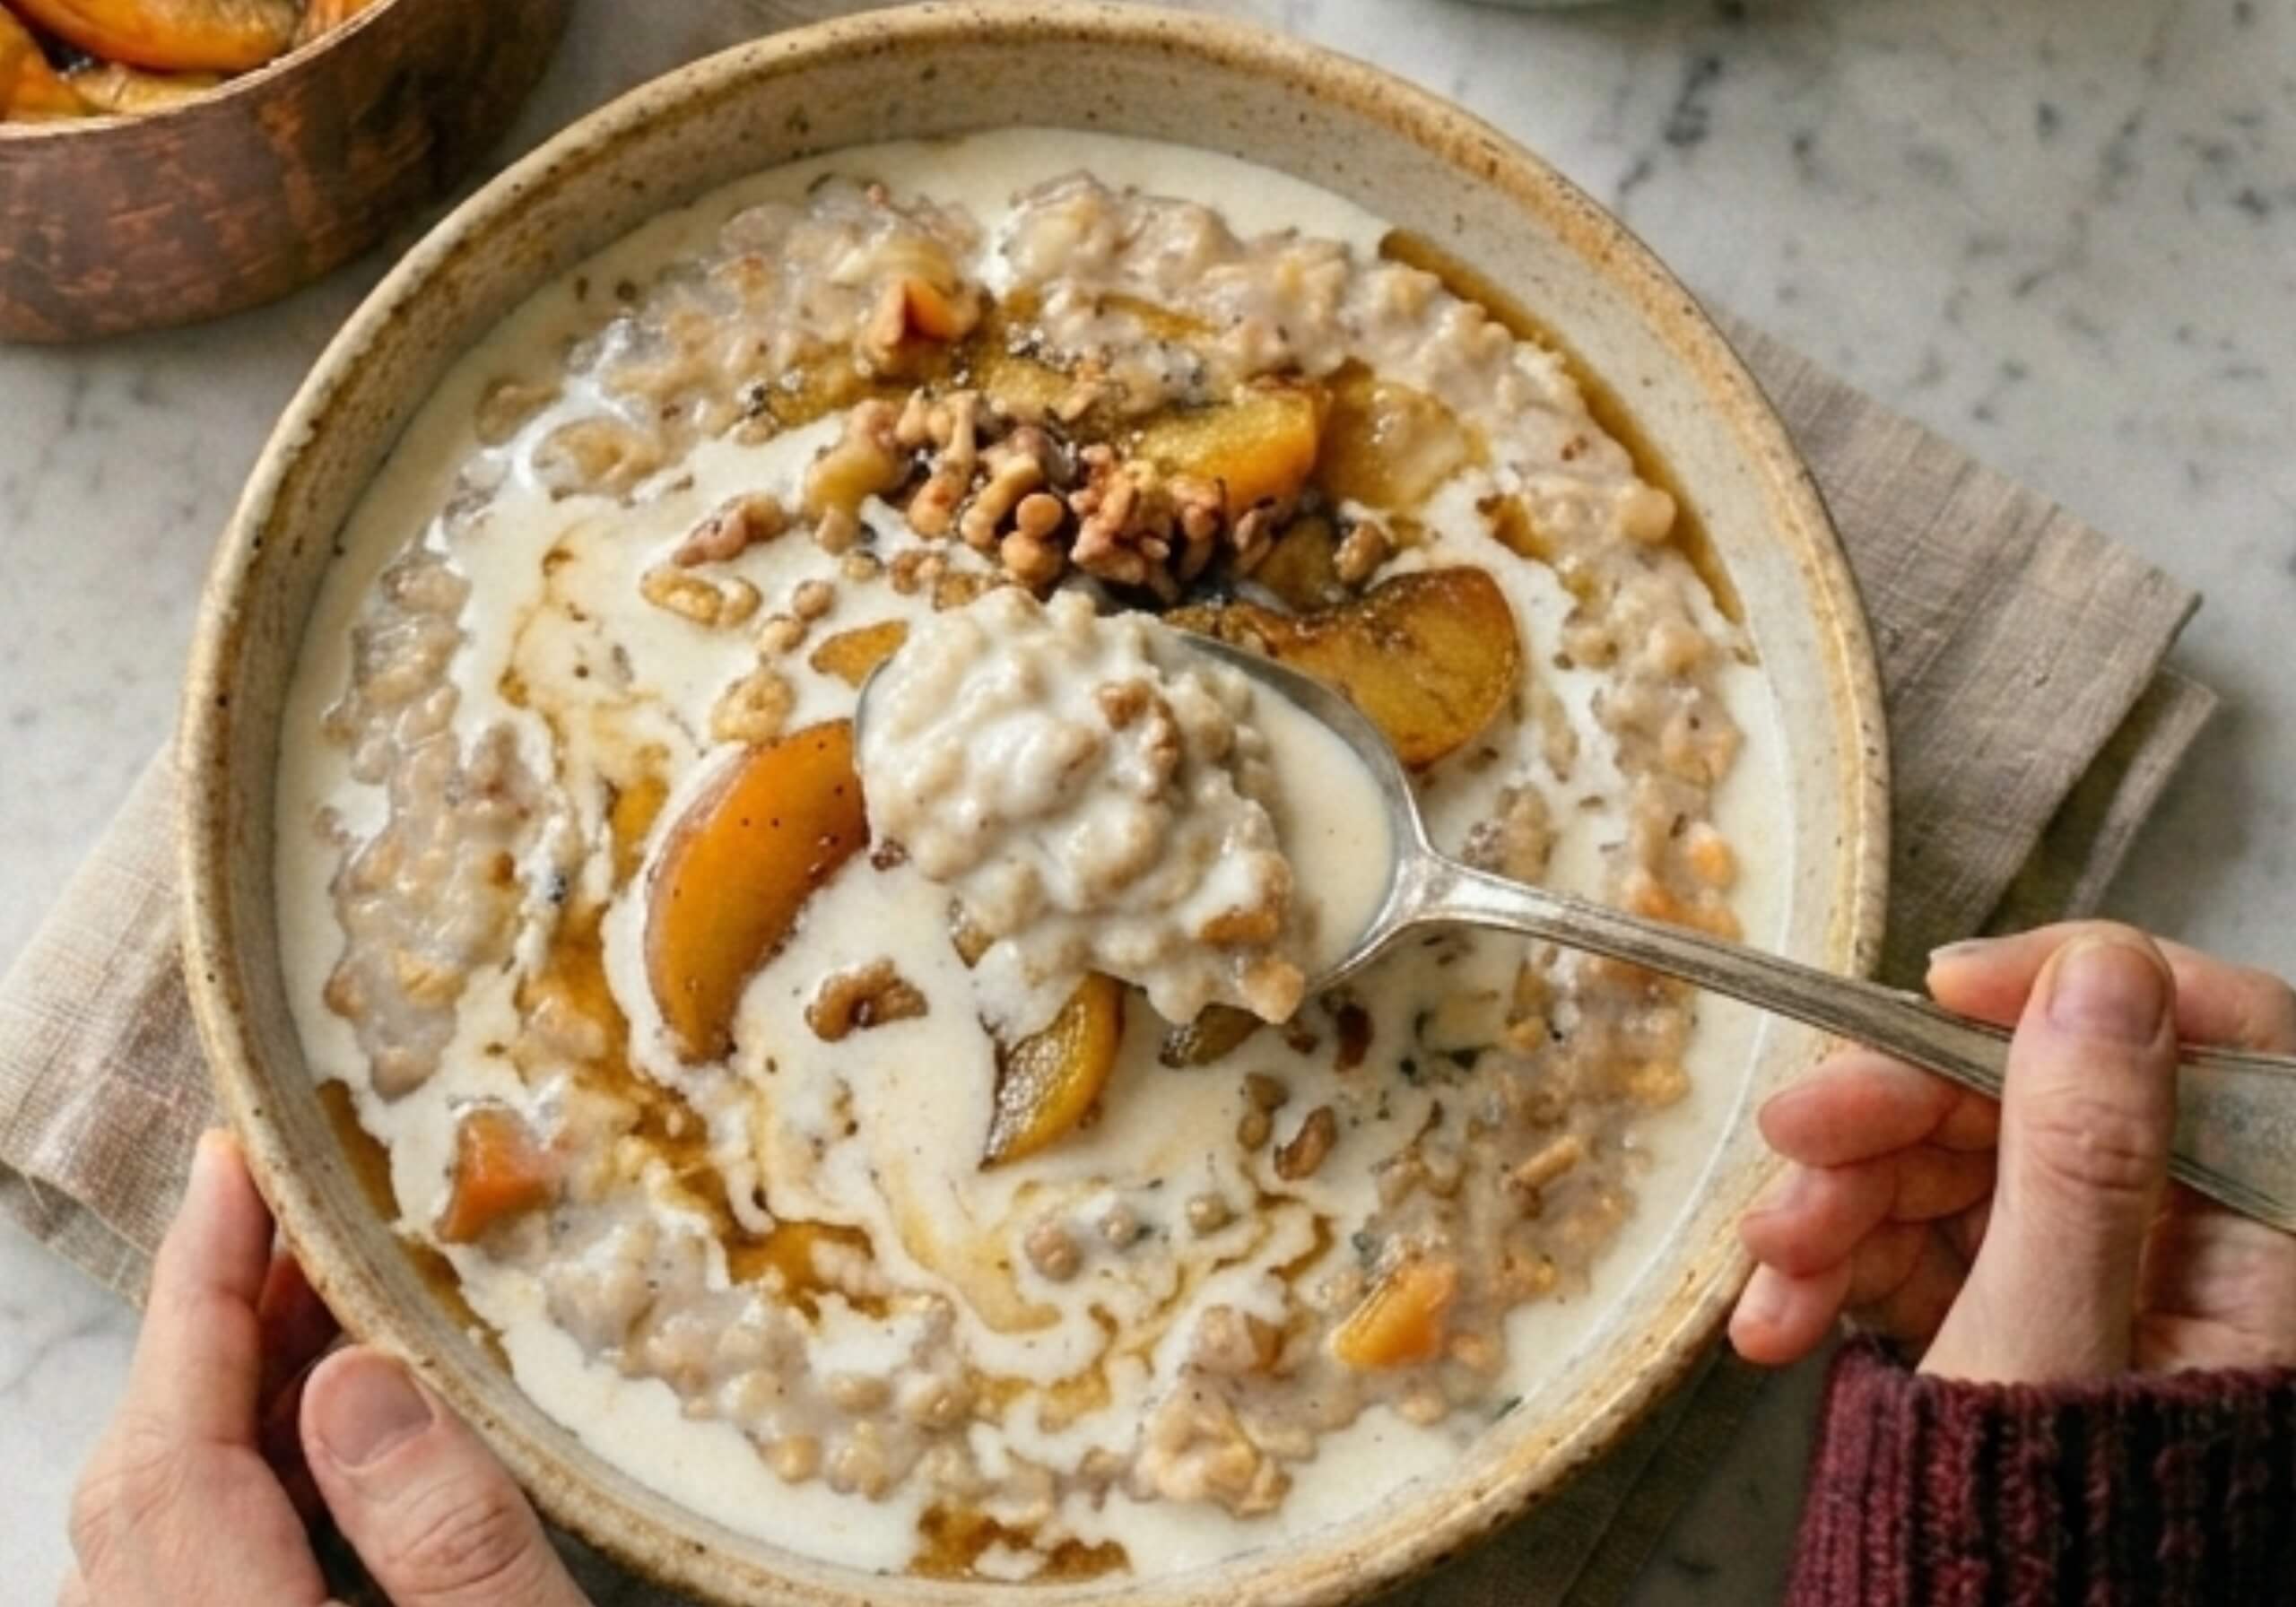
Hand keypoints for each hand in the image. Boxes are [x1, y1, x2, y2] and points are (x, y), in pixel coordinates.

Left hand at [64, 1130, 592, 1605]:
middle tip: (320, 1213)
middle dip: (232, 1325)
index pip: (168, 1451)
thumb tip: (361, 1377)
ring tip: (352, 1307)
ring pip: (168, 1522)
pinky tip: (350, 1444)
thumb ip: (446, 1535)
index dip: (197, 1293)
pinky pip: (192, 1572)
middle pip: (152, 1474)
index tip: (232, 1162)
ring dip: (251, 1402)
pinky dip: (257, 1482)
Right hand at [1729, 922, 2295, 1380]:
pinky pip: (1918, 1244)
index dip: (2071, 988)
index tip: (1938, 991)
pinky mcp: (2006, 1317)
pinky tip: (1770, 1322)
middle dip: (1896, 1117)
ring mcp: (2087, 1281)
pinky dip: (1834, 1268)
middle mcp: (2183, 1245)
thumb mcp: (2050, 1343)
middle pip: (2041, 1097)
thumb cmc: (2045, 1548)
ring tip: (1764, 1279)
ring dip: (1838, 1204)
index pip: (2211, 1036)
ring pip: (1957, 1166)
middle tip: (1788, 1143)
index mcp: (2259, 1242)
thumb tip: (2097, 977)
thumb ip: (2080, 1158)